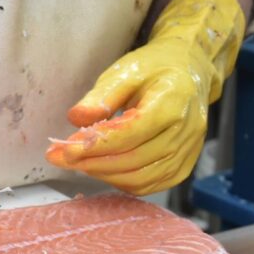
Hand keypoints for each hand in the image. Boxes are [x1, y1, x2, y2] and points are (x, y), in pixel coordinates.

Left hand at [46, 0, 244, 195]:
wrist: (189, 71)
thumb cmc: (155, 68)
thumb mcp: (125, 71)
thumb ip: (101, 96)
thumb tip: (76, 118)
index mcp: (172, 101)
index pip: (131, 133)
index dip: (95, 145)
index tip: (66, 150)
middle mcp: (186, 130)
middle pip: (134, 159)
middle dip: (93, 163)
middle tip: (63, 158)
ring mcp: (188, 151)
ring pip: (141, 178)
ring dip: (105, 175)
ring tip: (79, 163)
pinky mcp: (184, 165)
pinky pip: (151, 184)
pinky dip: (123, 182)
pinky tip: (103, 170)